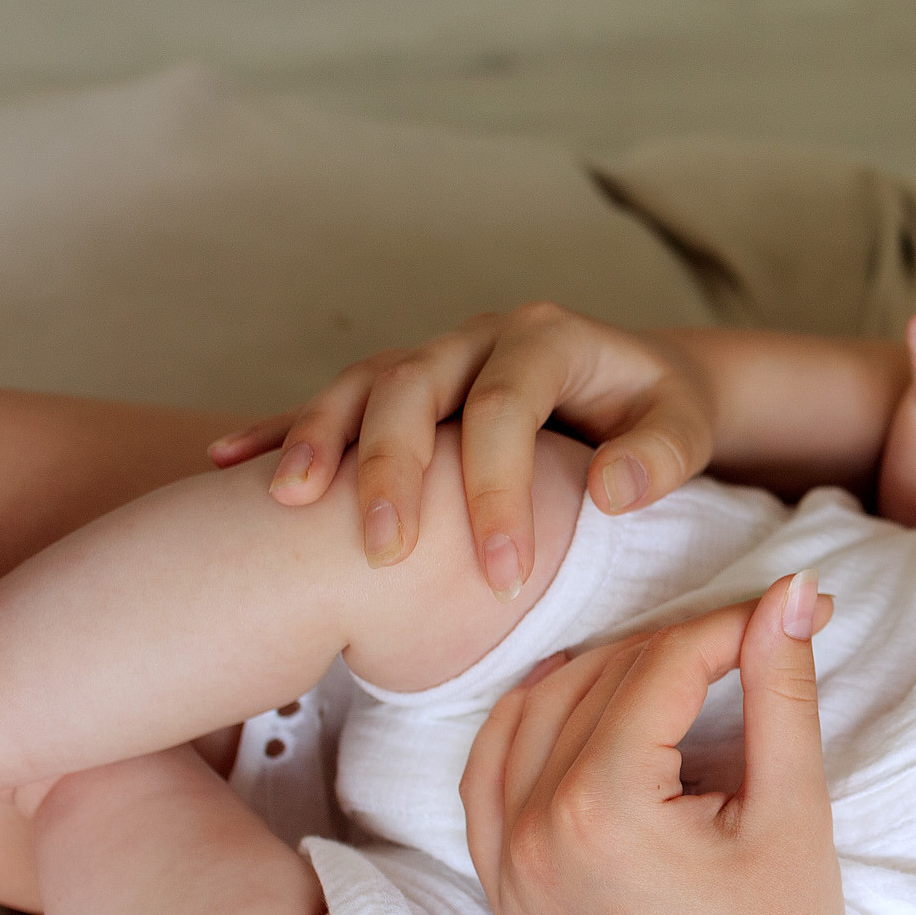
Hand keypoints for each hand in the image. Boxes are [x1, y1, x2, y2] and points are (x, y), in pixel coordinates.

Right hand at [206, 304, 716, 584]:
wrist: (641, 378)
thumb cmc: (664, 411)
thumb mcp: (688, 426)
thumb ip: (662, 454)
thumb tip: (610, 490)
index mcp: (548, 339)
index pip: (507, 409)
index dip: (497, 490)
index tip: (502, 576)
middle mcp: (478, 338)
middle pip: (414, 387)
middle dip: (394, 468)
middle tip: (385, 553)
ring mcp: (433, 357)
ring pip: (361, 387)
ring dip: (319, 439)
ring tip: (288, 504)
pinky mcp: (401, 386)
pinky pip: (331, 403)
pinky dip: (282, 430)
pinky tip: (227, 462)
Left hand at [457, 576, 858, 914]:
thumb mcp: (795, 810)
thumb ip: (783, 689)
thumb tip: (797, 589)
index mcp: (602, 809)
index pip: (661, 667)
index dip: (735, 624)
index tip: (794, 608)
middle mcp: (532, 832)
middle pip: (597, 680)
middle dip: (681, 644)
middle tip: (757, 633)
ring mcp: (505, 869)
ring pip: (530, 714)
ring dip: (600, 672)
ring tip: (682, 663)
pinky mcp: (504, 896)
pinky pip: (487, 780)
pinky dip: (526, 726)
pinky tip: (576, 701)